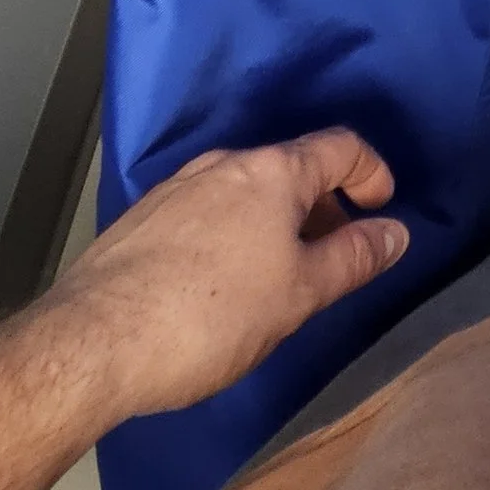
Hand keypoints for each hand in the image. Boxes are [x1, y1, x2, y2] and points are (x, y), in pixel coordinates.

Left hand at [45, 131, 409, 421]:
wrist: (93, 342)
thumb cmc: (212, 316)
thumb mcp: (300, 294)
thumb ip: (354, 258)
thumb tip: (396, 231)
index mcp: (270, 172)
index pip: (340, 147)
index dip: (372, 173)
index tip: (381, 209)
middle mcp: (221, 165)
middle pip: (289, 169)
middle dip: (321, 206)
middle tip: (335, 257)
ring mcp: (174, 190)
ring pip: (243, 192)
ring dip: (274, 223)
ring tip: (279, 278)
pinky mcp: (140, 222)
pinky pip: (205, 214)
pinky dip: (232, 235)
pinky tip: (222, 286)